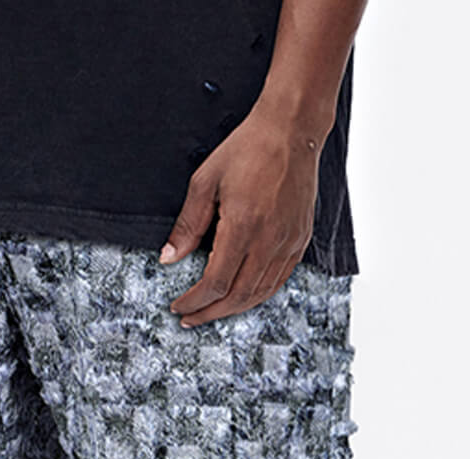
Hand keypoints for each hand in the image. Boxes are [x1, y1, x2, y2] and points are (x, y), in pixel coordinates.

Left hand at [160, 99, 322, 326]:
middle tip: (191, 318)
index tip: (178, 306)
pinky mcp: (300, 239)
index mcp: (243, 226)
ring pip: (260, 293)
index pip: (216, 283)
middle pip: (238, 296)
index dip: (194, 301)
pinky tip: (241, 296)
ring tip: (212, 311)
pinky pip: (279, 280)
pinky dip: (257, 295)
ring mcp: (289, 242)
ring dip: (234, 308)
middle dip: (211, 312)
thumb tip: (168, 258)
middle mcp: (269, 240)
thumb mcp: (205, 181)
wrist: (292, 130)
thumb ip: (187, 224)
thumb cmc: (248, 149)